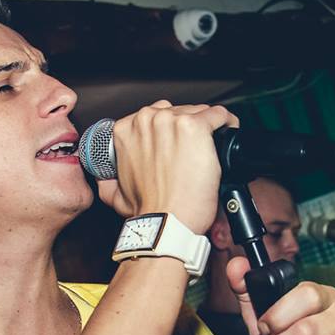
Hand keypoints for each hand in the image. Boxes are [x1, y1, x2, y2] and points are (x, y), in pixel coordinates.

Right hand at [96, 100, 238, 233]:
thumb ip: (108, 181)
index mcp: (126, 130)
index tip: (177, 145)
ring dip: (207, 128)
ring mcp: (171, 121)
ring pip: (199, 111)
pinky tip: (227, 135)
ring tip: (210, 149)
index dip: (169, 132)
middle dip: (187, 129)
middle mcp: (147, 120)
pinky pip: (219, 115)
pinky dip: (227, 123)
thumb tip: (107, 178)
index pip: (156, 117)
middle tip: (193, 152)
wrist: (167, 223)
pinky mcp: (195, 127)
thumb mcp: (116, 195)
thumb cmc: (149, 210)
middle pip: (177, 111)